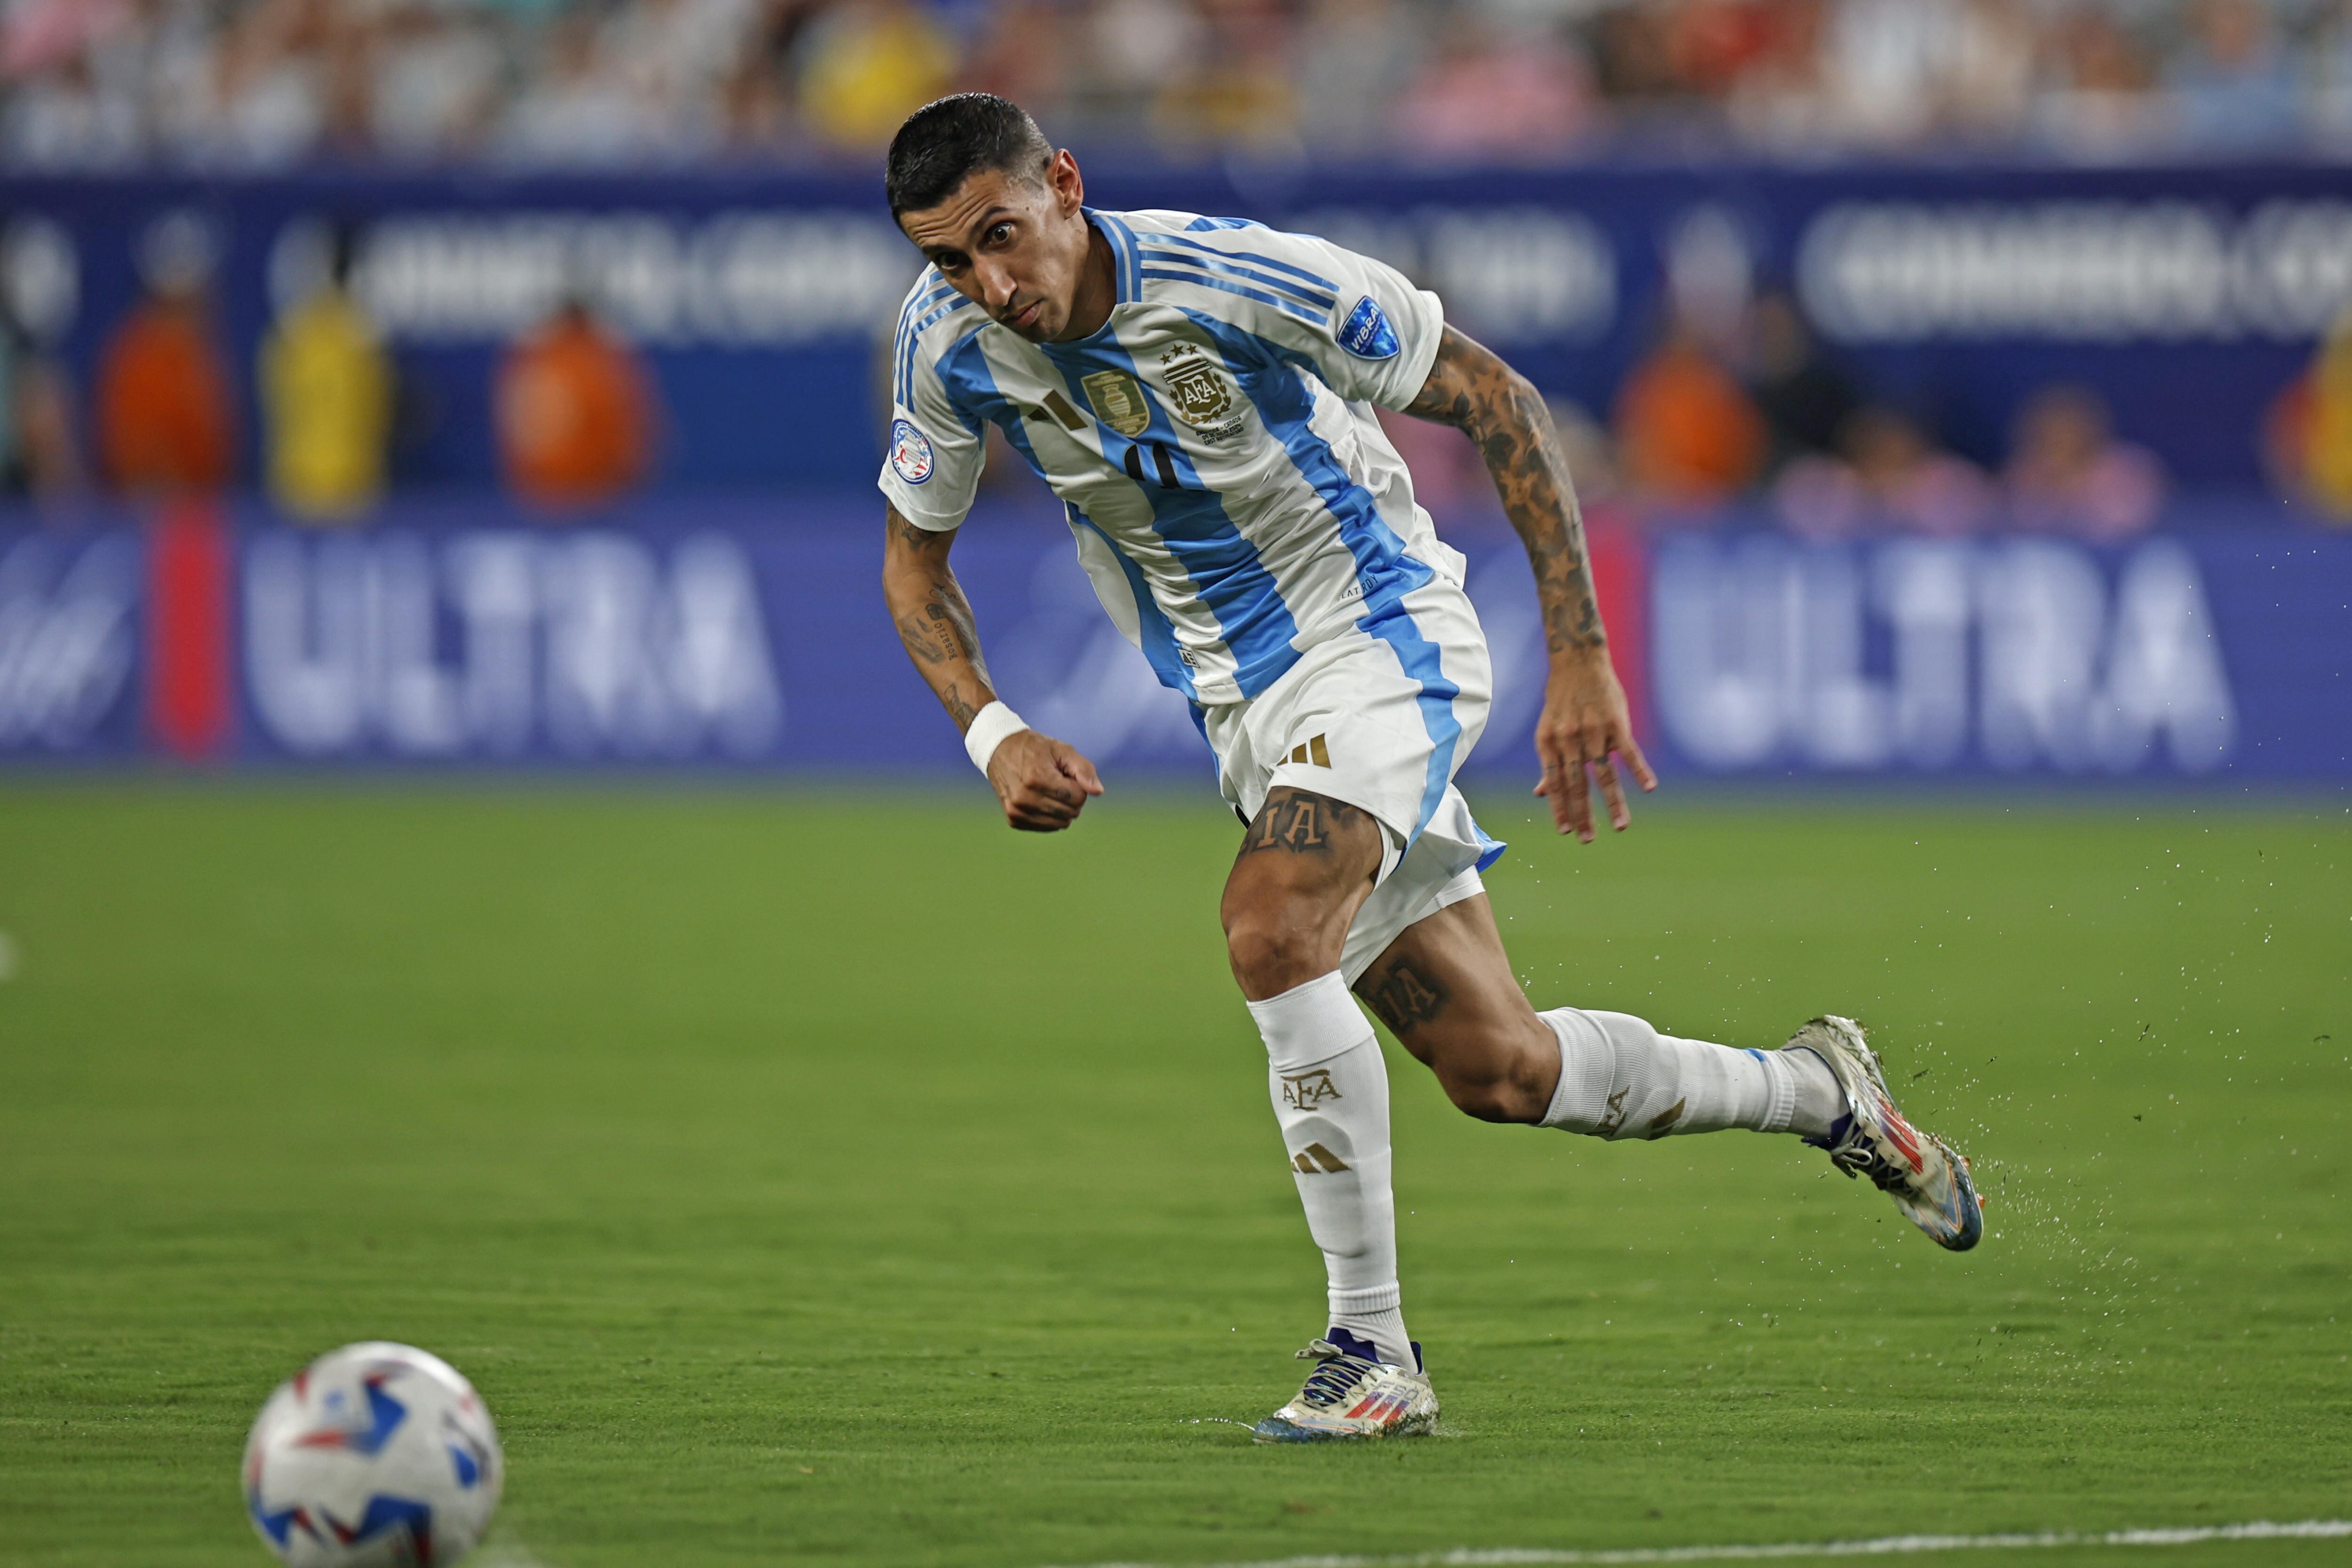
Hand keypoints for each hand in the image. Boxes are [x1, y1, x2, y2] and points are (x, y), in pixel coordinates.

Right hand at [986, 729, 1104, 831]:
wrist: (1000, 751)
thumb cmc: (1036, 749)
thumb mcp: (1062, 750)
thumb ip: (1084, 769)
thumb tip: (1098, 792)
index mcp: (1037, 778)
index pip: (1078, 797)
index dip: (1077, 784)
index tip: (1064, 774)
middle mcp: (1024, 798)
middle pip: (1071, 812)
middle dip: (1071, 797)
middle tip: (1056, 781)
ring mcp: (1017, 811)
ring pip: (1061, 823)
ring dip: (1062, 808)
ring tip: (1048, 790)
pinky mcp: (1014, 820)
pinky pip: (1047, 827)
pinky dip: (1050, 816)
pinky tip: (1039, 799)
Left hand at [1532, 649, 1656, 841]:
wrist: (1577, 660)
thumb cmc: (1562, 698)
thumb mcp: (1548, 729)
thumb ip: (1549, 762)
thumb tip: (1541, 794)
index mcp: (1549, 743)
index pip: (1555, 782)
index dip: (1560, 808)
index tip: (1565, 831)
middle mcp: (1569, 739)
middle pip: (1577, 784)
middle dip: (1582, 814)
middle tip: (1586, 840)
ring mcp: (1593, 731)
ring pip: (1604, 774)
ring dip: (1613, 803)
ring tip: (1620, 827)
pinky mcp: (1616, 723)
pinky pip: (1629, 752)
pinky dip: (1640, 770)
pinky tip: (1649, 788)